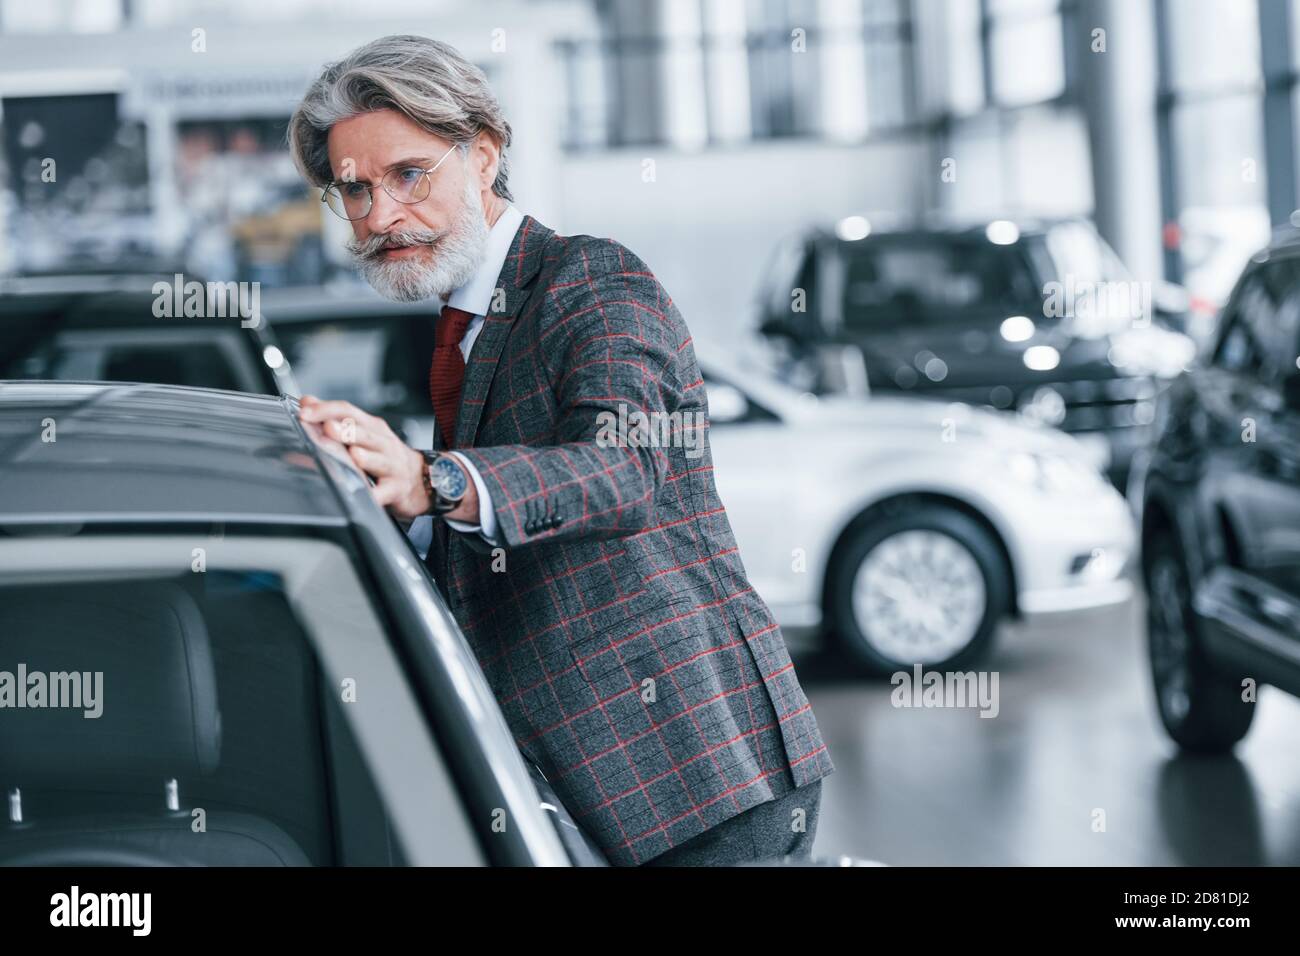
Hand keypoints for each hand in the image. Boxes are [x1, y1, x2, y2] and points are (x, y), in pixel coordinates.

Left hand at [298, 395, 431, 519]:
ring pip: (377, 460)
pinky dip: (375, 494)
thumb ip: (335, 417)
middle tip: (327, 428)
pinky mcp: (396, 488)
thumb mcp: (364, 431)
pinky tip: (366, 494)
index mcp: (372, 427)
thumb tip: (307, 402)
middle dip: (345, 430)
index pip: (348, 411)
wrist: (419, 478)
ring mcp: (391, 465)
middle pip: (363, 433)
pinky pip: (384, 492)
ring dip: (364, 458)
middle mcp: (383, 443)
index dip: (326, 410)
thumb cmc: (385, 455)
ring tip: (353, 455)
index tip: (305, 413)